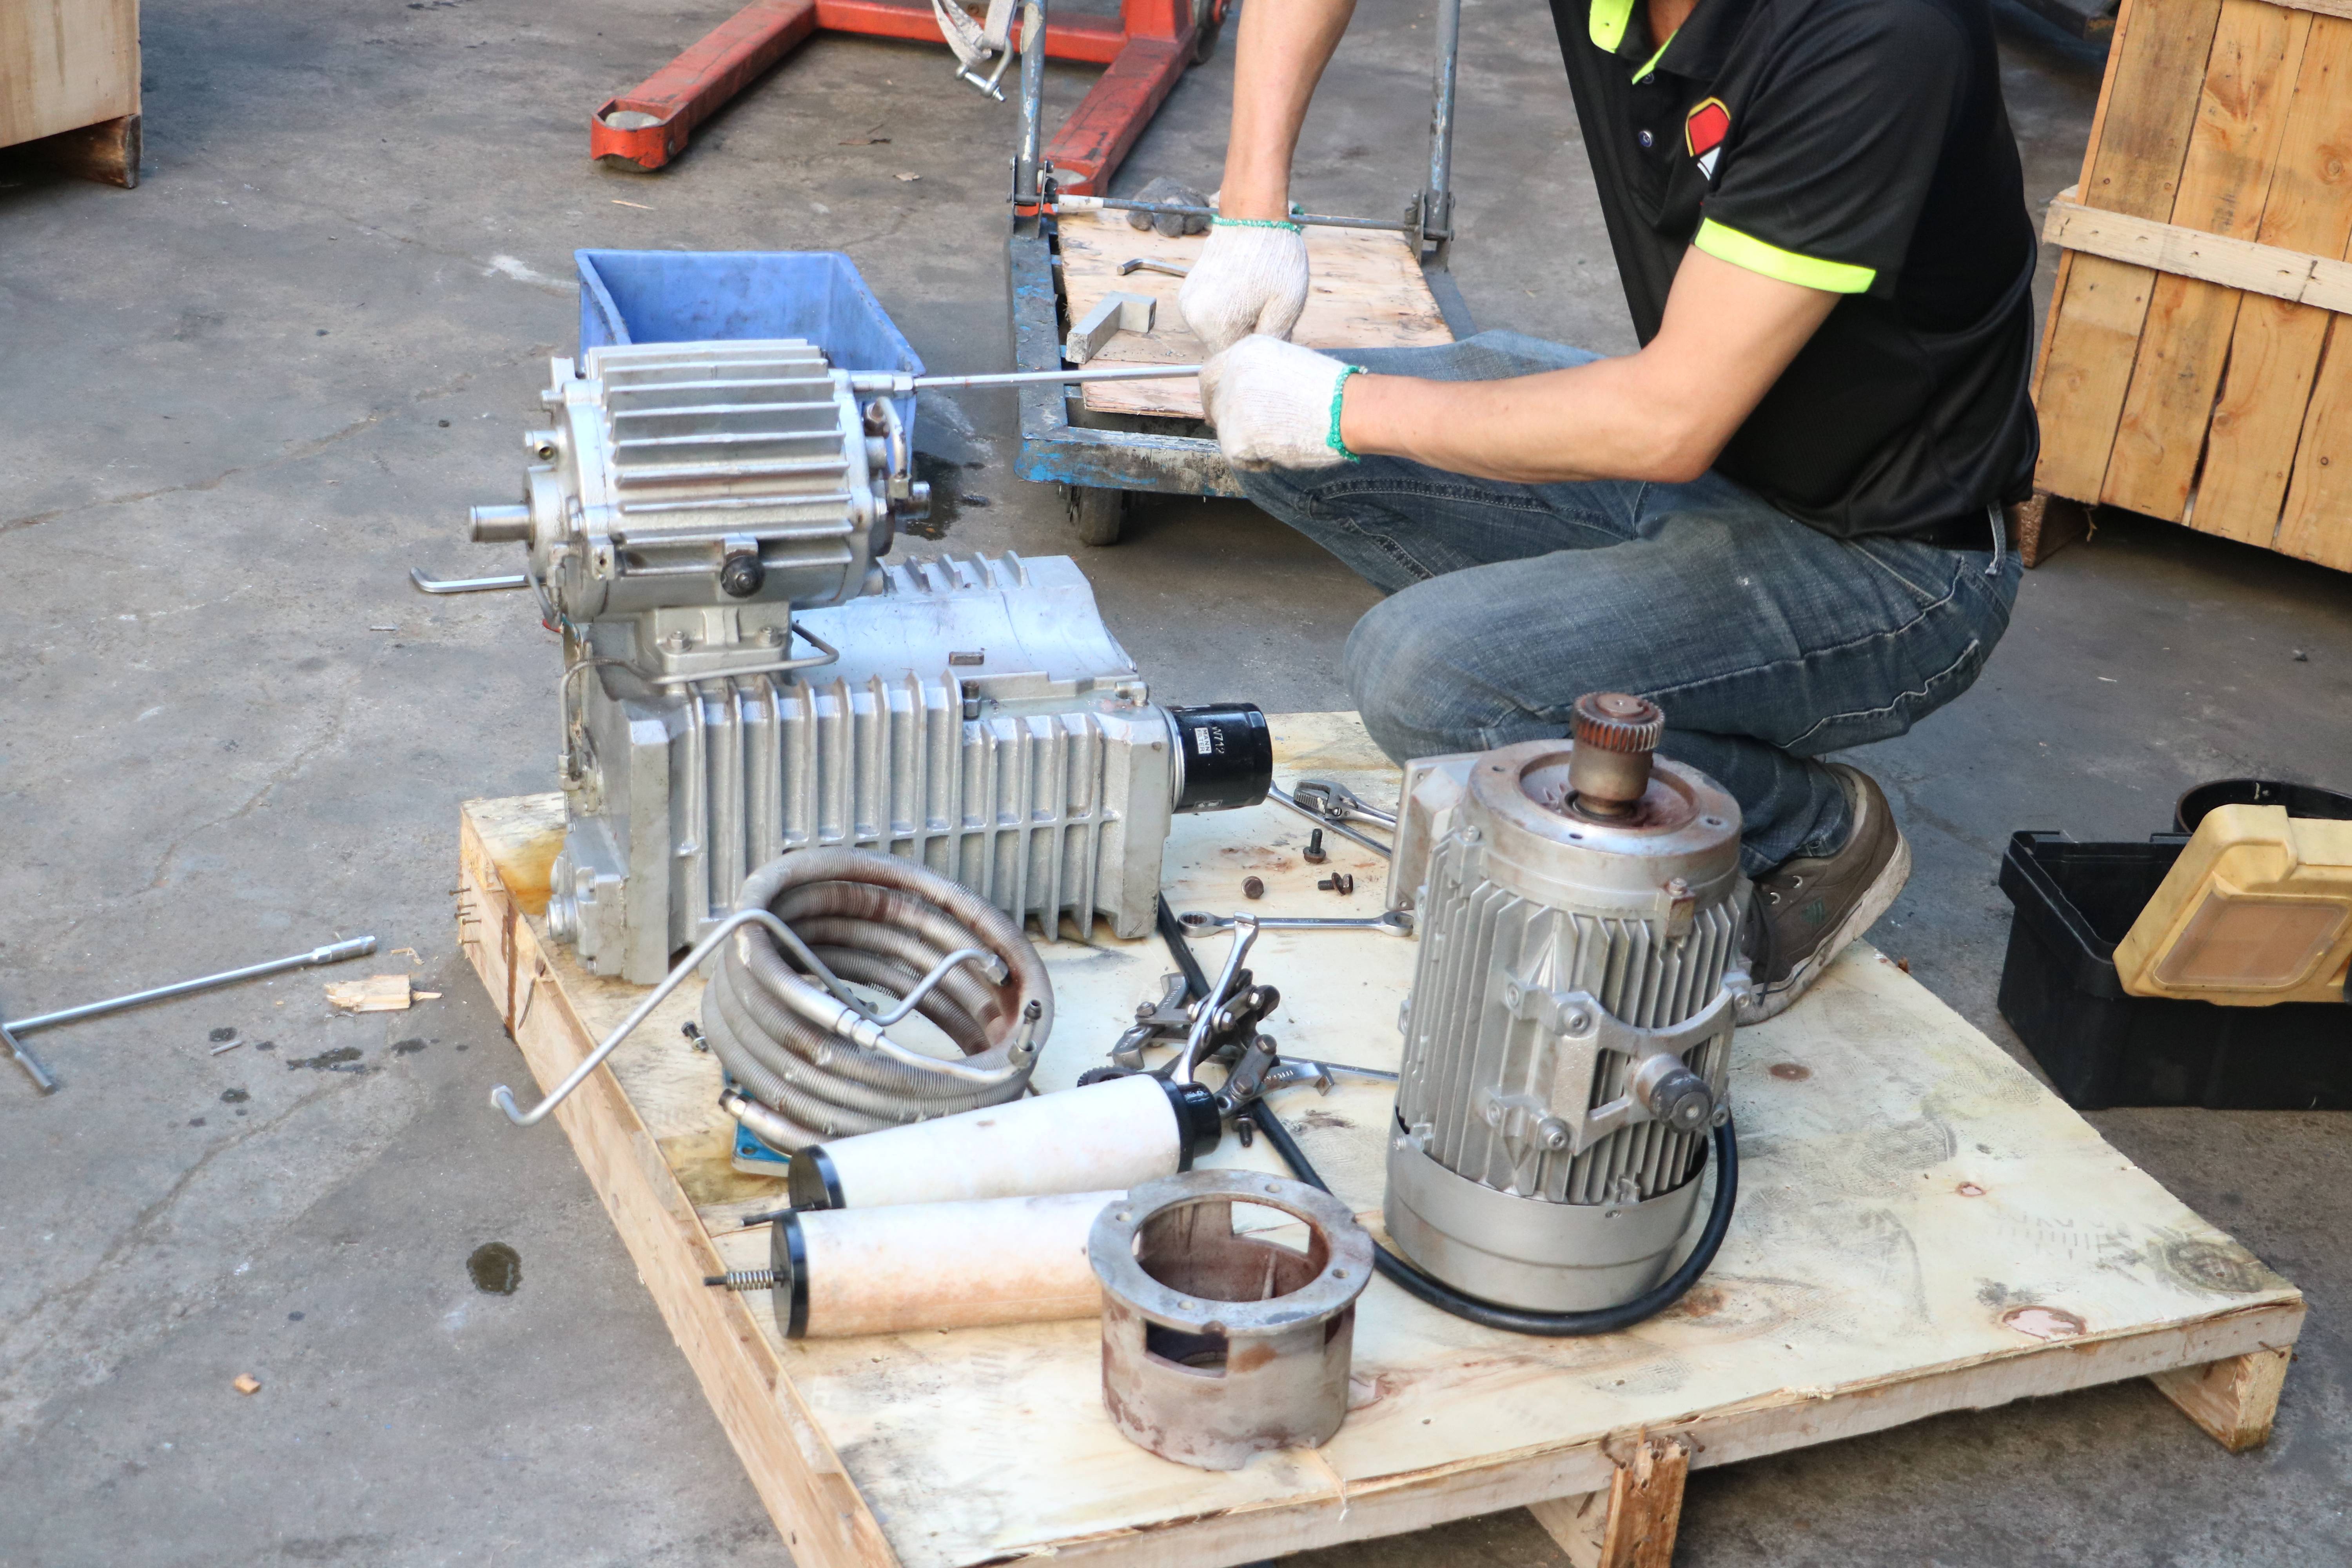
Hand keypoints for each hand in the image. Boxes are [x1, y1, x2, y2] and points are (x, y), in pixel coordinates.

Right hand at [1177, 219, 1310, 354]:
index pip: (1237, 358)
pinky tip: (1240, 291)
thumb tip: (1266, 361)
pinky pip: (1209, 316)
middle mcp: (1195, 318)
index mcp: (1218, 324)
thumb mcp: (1287, 304)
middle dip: (1246, 335)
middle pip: (1225, 346)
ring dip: (1235, 323)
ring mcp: (1188, 304)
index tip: (1272, 327)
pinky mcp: (1187, 294)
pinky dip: (1224, 311)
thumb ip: (1274, 340)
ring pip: (1217, 332)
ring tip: (1253, 296)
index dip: (1258, 348)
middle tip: (1266, 308)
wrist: (1252, 216)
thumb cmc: (1274, 257)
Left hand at [1200, 334, 1358, 471]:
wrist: (1348, 409)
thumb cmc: (1332, 392)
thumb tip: (1246, 397)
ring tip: (1282, 438)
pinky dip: (1256, 460)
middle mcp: (1233, 372)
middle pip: (1215, 403)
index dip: (1214, 395)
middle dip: (1226, 421)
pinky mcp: (1236, 435)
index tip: (1219, 410)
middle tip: (1244, 436)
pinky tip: (1281, 451)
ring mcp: (1233, 403)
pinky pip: (1237, 456)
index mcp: (1247, 351)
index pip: (1211, 374)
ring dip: (1247, 441)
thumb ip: (1261, 375)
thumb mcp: (1288, 365)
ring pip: (1226, 431)